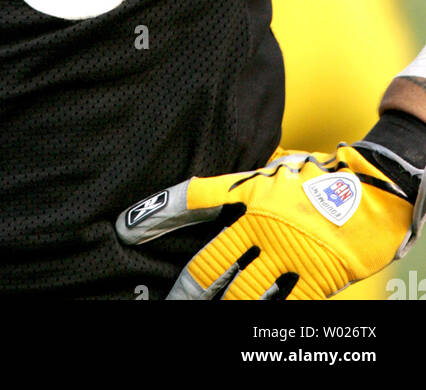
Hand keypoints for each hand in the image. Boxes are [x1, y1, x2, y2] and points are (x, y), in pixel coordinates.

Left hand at [115, 144, 420, 299]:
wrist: (375, 191)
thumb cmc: (321, 181)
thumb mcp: (272, 176)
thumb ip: (238, 192)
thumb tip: (203, 203)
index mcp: (250, 193)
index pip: (191, 199)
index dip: (155, 215)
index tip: (125, 228)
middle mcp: (261, 222)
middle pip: (210, 262)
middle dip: (186, 290)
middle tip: (169, 303)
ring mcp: (287, 251)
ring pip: (239, 293)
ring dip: (218, 308)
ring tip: (200, 315)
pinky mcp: (313, 277)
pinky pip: (280, 306)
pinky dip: (261, 317)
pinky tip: (246, 324)